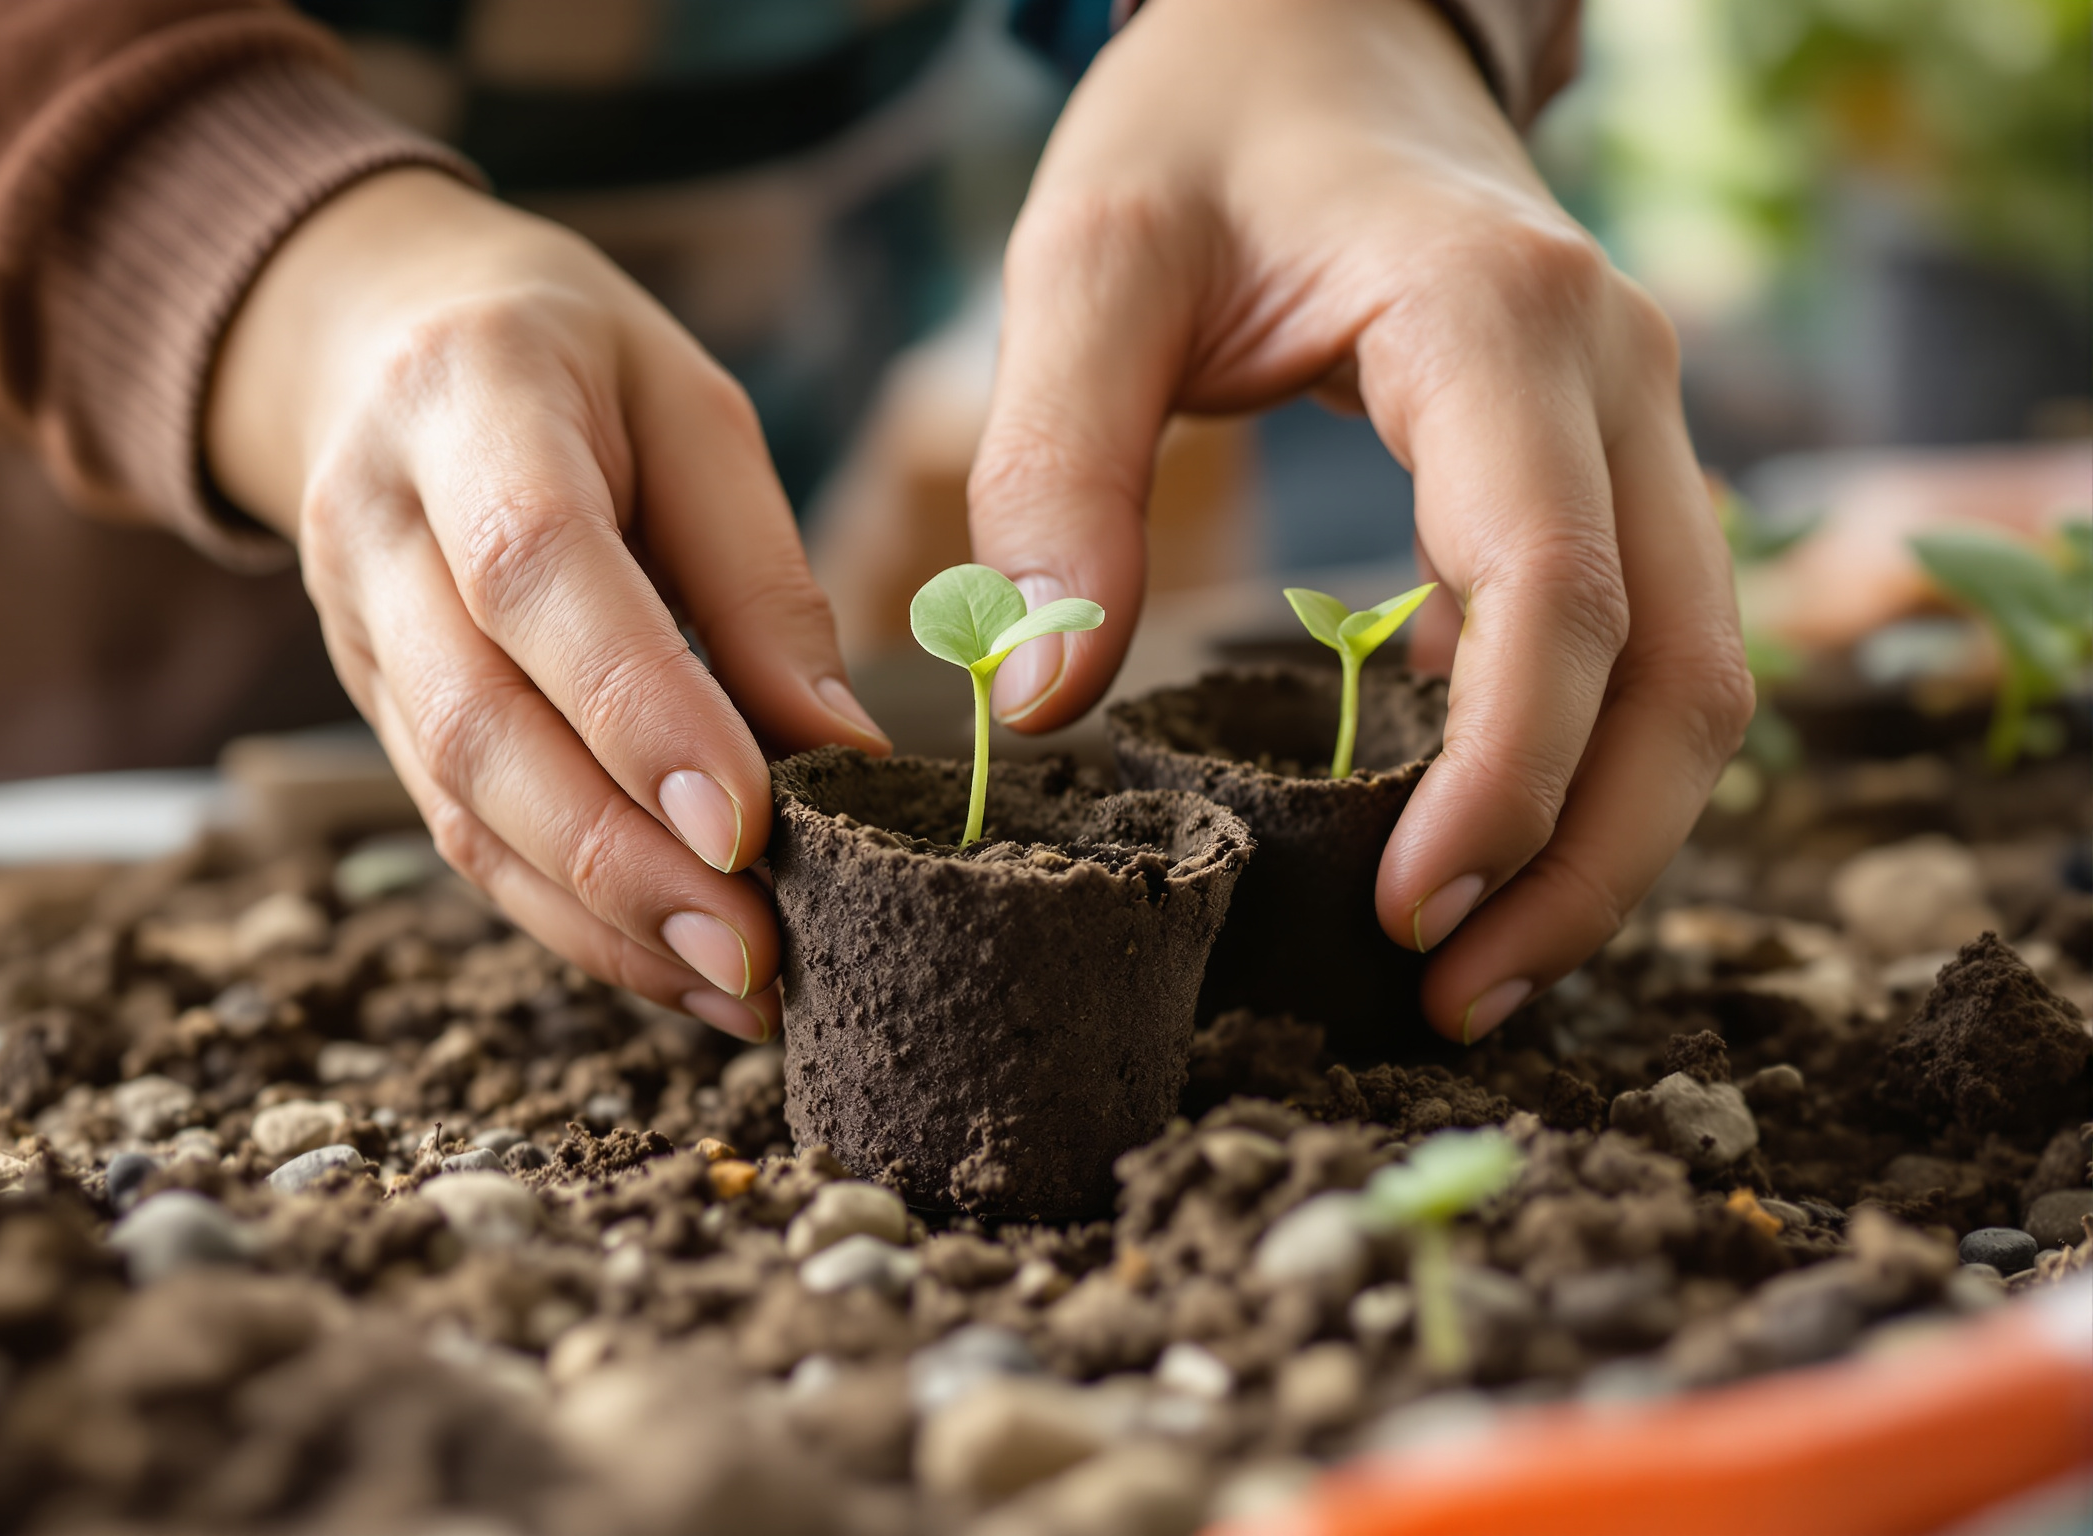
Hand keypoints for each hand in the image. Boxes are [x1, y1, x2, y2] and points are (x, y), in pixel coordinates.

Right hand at [206, 168, 889, 1040]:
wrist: (382, 340)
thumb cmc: (575, 368)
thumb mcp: (691, 411)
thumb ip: (759, 580)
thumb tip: (844, 758)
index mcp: (465, 401)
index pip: (537, 573)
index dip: (637, 709)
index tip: (749, 824)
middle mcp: (376, 524)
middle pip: (481, 722)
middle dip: (623, 858)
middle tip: (758, 951)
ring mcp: (353, 632)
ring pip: (460, 806)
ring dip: (602, 916)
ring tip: (738, 984)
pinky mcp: (373, 712)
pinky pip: (461, 836)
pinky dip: (572, 918)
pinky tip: (676, 965)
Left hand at [968, 0, 1752, 1041]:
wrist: (1316, 23)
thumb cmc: (1197, 132)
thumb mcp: (1087, 262)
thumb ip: (1052, 467)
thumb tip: (1038, 699)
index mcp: (1499, 323)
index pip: (1556, 595)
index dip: (1506, 783)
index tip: (1407, 916)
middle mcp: (1615, 377)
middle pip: (1679, 673)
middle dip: (1589, 863)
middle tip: (1452, 999)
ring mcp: (1634, 419)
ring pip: (1694, 673)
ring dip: (1608, 837)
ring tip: (1468, 966)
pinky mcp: (1603, 460)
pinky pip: (1641, 640)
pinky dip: (1584, 760)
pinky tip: (1466, 844)